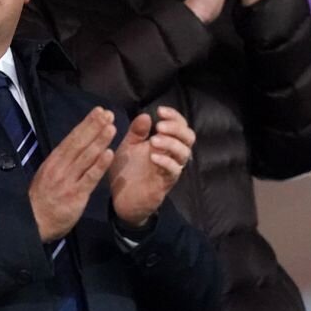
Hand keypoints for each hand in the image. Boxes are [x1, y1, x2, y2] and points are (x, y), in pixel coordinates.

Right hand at [28, 107, 115, 241]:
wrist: (34, 223)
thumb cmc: (43, 199)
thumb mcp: (48, 175)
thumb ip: (62, 161)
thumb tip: (75, 145)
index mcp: (54, 161)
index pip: (72, 138)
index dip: (86, 124)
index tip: (99, 111)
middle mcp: (60, 167)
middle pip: (79, 143)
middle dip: (94, 127)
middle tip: (107, 113)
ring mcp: (68, 180)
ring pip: (86, 157)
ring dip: (99, 141)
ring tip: (111, 127)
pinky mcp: (76, 195)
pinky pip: (90, 178)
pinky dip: (99, 165)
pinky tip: (109, 154)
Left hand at [109, 106, 195, 226]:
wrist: (121, 199)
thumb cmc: (127, 171)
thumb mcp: (128, 146)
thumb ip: (136, 132)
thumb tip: (146, 115)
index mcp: (164, 143)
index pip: (179, 125)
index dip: (174, 116)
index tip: (160, 111)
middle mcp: (171, 155)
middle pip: (189, 137)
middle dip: (177, 128)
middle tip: (160, 126)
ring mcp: (170, 169)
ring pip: (184, 153)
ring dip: (171, 143)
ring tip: (154, 140)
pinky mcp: (165, 183)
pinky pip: (174, 171)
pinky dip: (166, 161)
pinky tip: (153, 157)